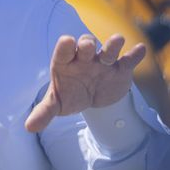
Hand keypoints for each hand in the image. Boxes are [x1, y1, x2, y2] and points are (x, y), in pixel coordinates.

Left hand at [25, 33, 145, 132]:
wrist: (89, 98)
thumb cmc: (69, 93)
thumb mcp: (56, 103)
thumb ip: (43, 112)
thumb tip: (29, 127)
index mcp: (66, 62)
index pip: (64, 49)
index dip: (66, 45)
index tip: (68, 42)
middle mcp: (84, 58)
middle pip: (85, 44)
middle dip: (87, 44)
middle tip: (89, 48)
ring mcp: (103, 62)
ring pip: (108, 48)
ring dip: (112, 45)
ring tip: (116, 42)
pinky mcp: (120, 69)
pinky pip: (128, 59)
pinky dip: (134, 55)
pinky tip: (140, 50)